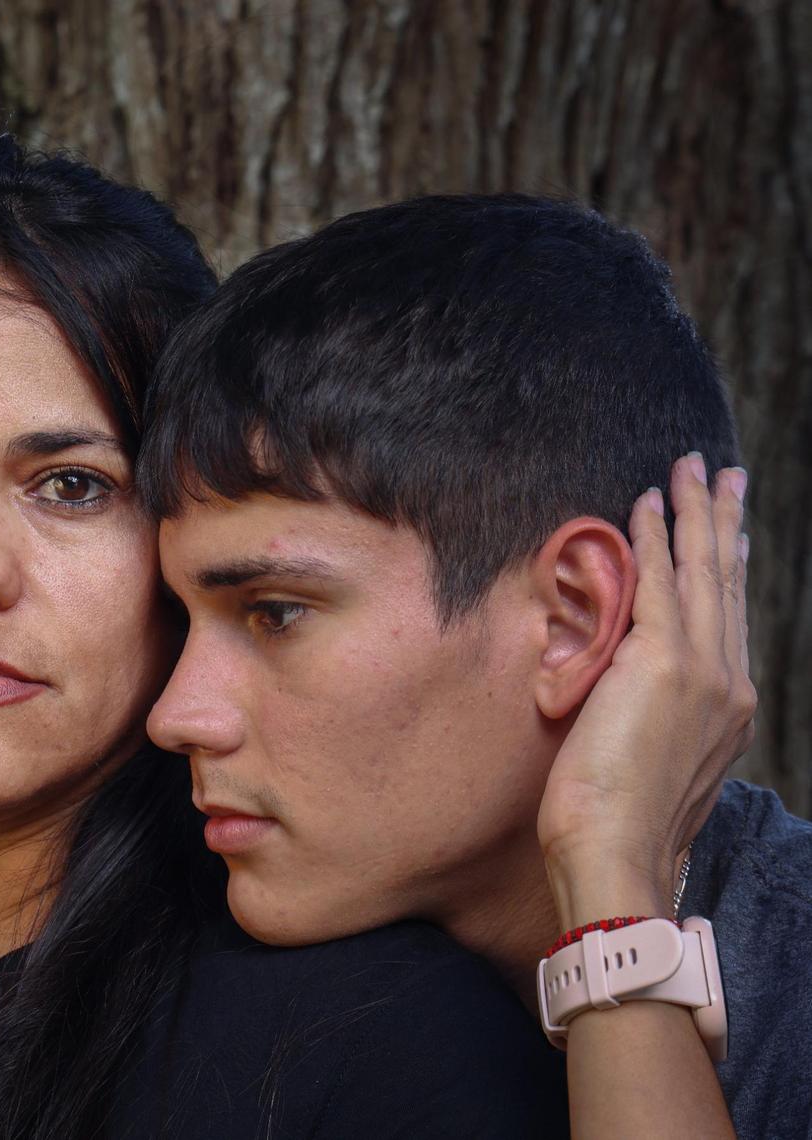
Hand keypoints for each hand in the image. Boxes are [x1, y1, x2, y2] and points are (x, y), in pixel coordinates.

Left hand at [537, 454, 755, 927]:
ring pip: (701, 571)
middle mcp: (728, 682)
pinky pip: (657, 582)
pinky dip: (652, 539)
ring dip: (693, 512)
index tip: (728, 530)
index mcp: (727, 707)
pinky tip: (646, 503)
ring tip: (690, 468)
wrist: (618, 854)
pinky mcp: (662, 663)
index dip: (726, 565)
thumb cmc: (620, 822)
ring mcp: (702, 671)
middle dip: (722, 521)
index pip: (728, 617)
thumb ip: (655, 713)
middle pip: (725, 582)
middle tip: (721, 474)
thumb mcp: (654, 758)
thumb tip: (631, 683)